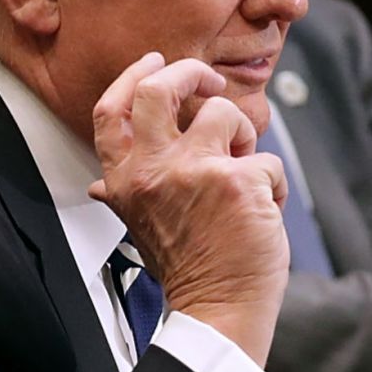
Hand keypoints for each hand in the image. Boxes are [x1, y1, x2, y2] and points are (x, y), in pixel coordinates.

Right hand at [88, 52, 289, 364]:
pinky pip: (265, 159)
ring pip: (224, 113)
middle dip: (190, 73)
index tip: (155, 61)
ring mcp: (194, 172)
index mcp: (124, 179)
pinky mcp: (238, 182)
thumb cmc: (186, 267)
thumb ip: (124, 194)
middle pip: (159, 88)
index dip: (134, 75)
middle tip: (208, 81)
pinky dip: (272, 185)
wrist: (218, 310)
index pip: (111, 110)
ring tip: (244, 171)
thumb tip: (100, 187)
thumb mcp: (139, 224)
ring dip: (243, 137)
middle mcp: (152, 170)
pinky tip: (263, 212)